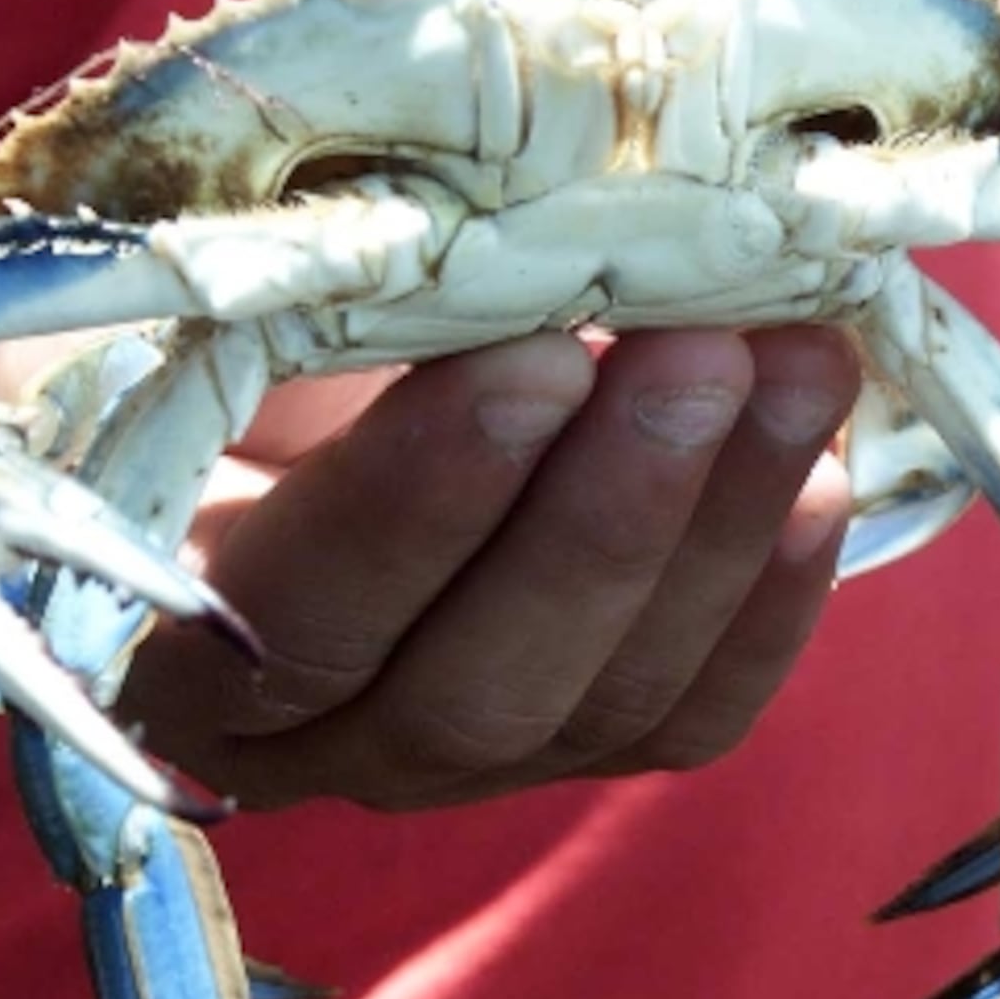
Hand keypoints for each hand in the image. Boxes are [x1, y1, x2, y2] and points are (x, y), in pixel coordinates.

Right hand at [103, 325, 858, 810]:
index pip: (297, 613)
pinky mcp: (589, 741)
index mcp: (176, 641)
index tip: (534, 352)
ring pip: (607, 700)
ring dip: (719, 525)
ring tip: (800, 363)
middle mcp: (319, 745)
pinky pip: (696, 712)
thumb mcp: (206, 298)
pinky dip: (774, 600)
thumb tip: (484, 240)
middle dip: (610, 514)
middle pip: (476, 686)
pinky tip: (823, 475)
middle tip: (705, 348)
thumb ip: (288, 301)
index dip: (421, 496)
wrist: (262, 404)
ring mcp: (467, 759)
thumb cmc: (213, 327)